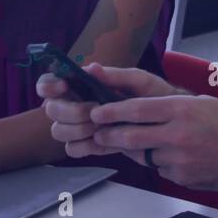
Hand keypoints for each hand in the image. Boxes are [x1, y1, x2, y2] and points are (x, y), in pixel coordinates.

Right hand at [37, 63, 178, 157]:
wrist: (168, 121)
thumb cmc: (152, 94)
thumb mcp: (138, 81)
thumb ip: (114, 76)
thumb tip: (91, 68)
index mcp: (80, 84)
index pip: (48, 83)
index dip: (49, 86)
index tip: (65, 86)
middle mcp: (74, 104)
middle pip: (51, 110)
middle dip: (71, 111)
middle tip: (94, 112)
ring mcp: (79, 126)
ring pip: (58, 131)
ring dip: (77, 130)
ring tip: (102, 127)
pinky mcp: (88, 145)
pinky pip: (72, 149)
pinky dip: (84, 146)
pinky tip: (102, 141)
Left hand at [88, 94, 217, 193]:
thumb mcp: (201, 103)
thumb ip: (170, 106)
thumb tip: (138, 109)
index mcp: (182, 110)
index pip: (136, 109)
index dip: (111, 112)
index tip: (97, 112)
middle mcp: (177, 135)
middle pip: (130, 136)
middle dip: (109, 135)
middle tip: (98, 132)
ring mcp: (179, 159)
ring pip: (142, 154)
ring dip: (132, 149)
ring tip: (126, 142)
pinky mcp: (181, 177)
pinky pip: (160, 169)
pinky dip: (158, 162)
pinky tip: (169, 156)